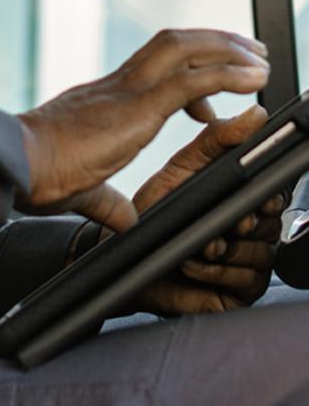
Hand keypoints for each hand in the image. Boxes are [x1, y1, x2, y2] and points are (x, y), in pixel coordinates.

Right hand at [16, 28, 268, 230]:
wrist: (16, 164)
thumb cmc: (35, 175)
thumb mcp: (83, 190)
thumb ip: (108, 201)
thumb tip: (123, 218)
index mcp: (103, 98)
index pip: (152, 67)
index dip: (187, 71)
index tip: (210, 94)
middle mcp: (116, 85)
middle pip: (172, 43)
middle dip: (215, 42)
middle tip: (250, 51)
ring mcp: (127, 90)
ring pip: (184, 48)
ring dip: (227, 49)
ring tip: (259, 60)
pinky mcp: (137, 107)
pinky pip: (192, 81)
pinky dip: (228, 76)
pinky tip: (252, 81)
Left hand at [131, 106, 284, 315]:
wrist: (130, 255)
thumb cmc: (156, 210)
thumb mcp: (183, 167)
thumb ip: (218, 139)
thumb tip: (256, 116)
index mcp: (245, 194)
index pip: (274, 191)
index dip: (266, 194)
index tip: (254, 197)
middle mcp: (254, 226)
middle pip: (270, 222)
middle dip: (239, 221)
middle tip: (216, 219)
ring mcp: (251, 259)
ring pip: (258, 252)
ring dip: (221, 246)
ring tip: (195, 242)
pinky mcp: (243, 289)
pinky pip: (243, 278)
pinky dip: (214, 269)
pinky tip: (192, 262)